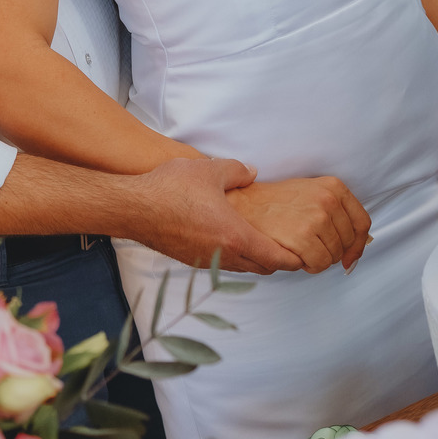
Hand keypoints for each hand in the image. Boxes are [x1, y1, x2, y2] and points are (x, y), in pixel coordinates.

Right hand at [122, 157, 307, 273]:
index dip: (295, 259)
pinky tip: (229, 240)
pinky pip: (221, 264)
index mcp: (235, 237)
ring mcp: (205, 261)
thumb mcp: (210, 170)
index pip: (276, 259)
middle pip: (262, 268)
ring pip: (241, 268)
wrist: (133, 208)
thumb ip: (237, 171)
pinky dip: (234, 257)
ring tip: (262, 244)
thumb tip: (252, 174)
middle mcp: (223, 256)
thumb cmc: (170, 188)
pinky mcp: (189, 260)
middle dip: (278, 260)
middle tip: (289, 248)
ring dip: (255, 260)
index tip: (305, 256)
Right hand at [225, 176, 370, 273]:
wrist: (242, 205)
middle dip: (331, 252)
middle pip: (347, 243)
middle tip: (309, 246)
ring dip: (317, 259)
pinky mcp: (302, 237)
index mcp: (334, 186)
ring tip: (298, 247)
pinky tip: (293, 254)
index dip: (358, 245)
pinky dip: (307, 266)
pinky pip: (318, 265)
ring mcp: (316, 218)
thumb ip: (336, 213)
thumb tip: (357, 247)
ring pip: (333, 257)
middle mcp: (328, 200)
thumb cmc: (274, 203)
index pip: (362, 223)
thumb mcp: (310, 194)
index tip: (350, 257)